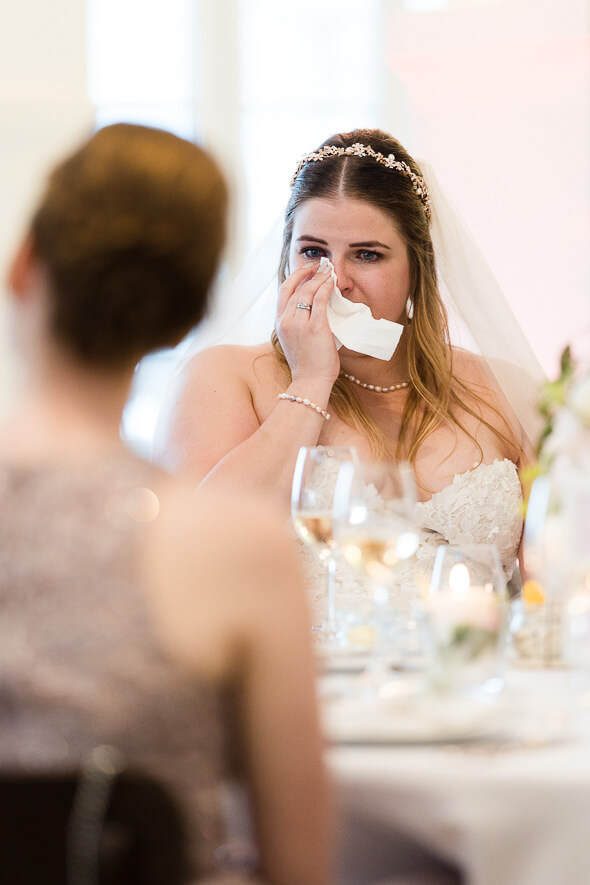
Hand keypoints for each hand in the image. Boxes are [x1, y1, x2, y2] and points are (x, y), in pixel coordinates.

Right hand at [275, 266, 339, 385]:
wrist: (309, 382)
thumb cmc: (306, 364)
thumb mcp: (295, 340)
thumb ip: (299, 323)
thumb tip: (313, 307)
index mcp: (279, 323)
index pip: (284, 291)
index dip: (295, 276)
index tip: (306, 270)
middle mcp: (286, 320)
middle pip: (296, 287)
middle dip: (308, 272)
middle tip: (321, 265)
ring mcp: (300, 323)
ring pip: (307, 291)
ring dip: (319, 278)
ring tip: (329, 271)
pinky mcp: (315, 327)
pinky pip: (320, 300)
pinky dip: (326, 288)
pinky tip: (332, 282)